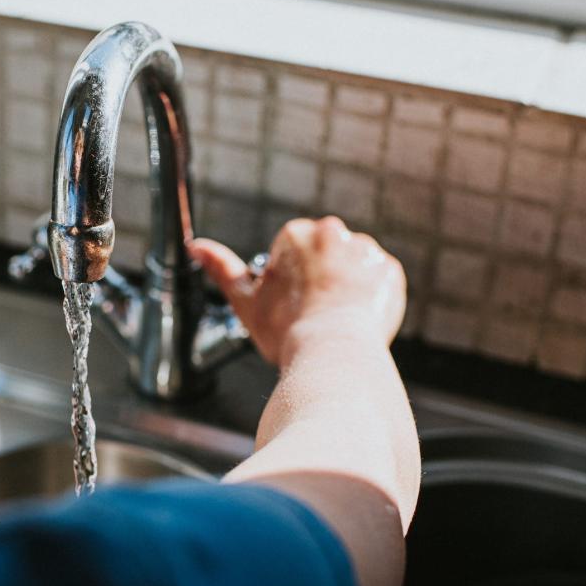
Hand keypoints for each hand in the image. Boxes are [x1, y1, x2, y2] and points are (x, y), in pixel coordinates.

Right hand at [190, 216, 405, 366]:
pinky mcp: (390, 271)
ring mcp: (365, 250)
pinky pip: (378, 280)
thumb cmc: (286, 330)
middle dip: (318, 277)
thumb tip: (195, 245)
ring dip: (345, 284)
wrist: (332, 353)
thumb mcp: (244, 299)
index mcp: (296, 233)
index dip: (288, 282)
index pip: (291, 253)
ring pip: (352, 265)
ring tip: (333, 318)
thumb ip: (220, 267)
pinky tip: (355, 317)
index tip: (290, 305)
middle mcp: (333, 232)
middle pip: (323, 254)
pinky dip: (369, 296)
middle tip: (310, 313)